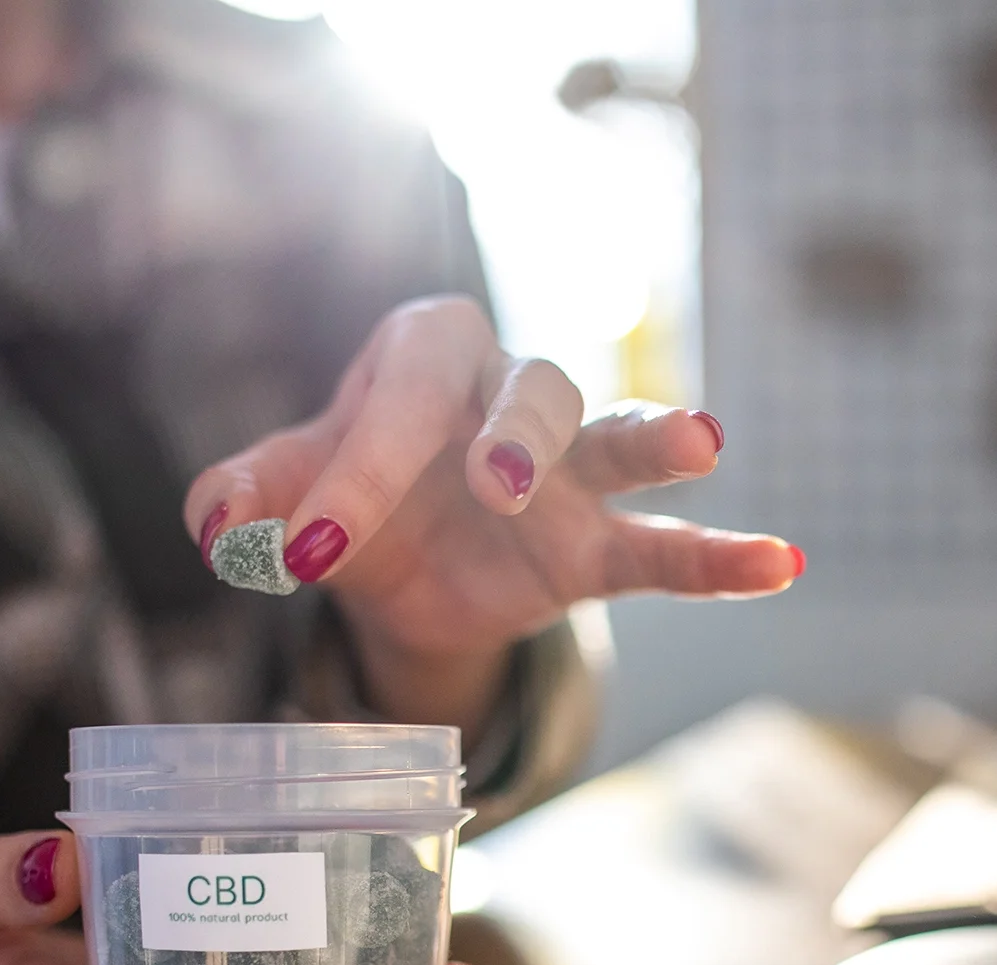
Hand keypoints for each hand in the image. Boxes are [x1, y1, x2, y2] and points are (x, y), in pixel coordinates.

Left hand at [182, 296, 801, 728]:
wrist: (399, 572)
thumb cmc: (343, 499)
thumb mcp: (281, 494)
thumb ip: (244, 493)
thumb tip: (215, 526)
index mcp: (420, 359)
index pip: (401, 398)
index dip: (354, 470)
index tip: (303, 551)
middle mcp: (505, 396)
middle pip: (530, 391)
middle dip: (515, 436)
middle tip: (495, 485)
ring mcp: (565, 472)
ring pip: (612, 439)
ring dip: (654, 441)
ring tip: (702, 441)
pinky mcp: (594, 545)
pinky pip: (661, 548)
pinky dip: (718, 557)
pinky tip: (781, 561)